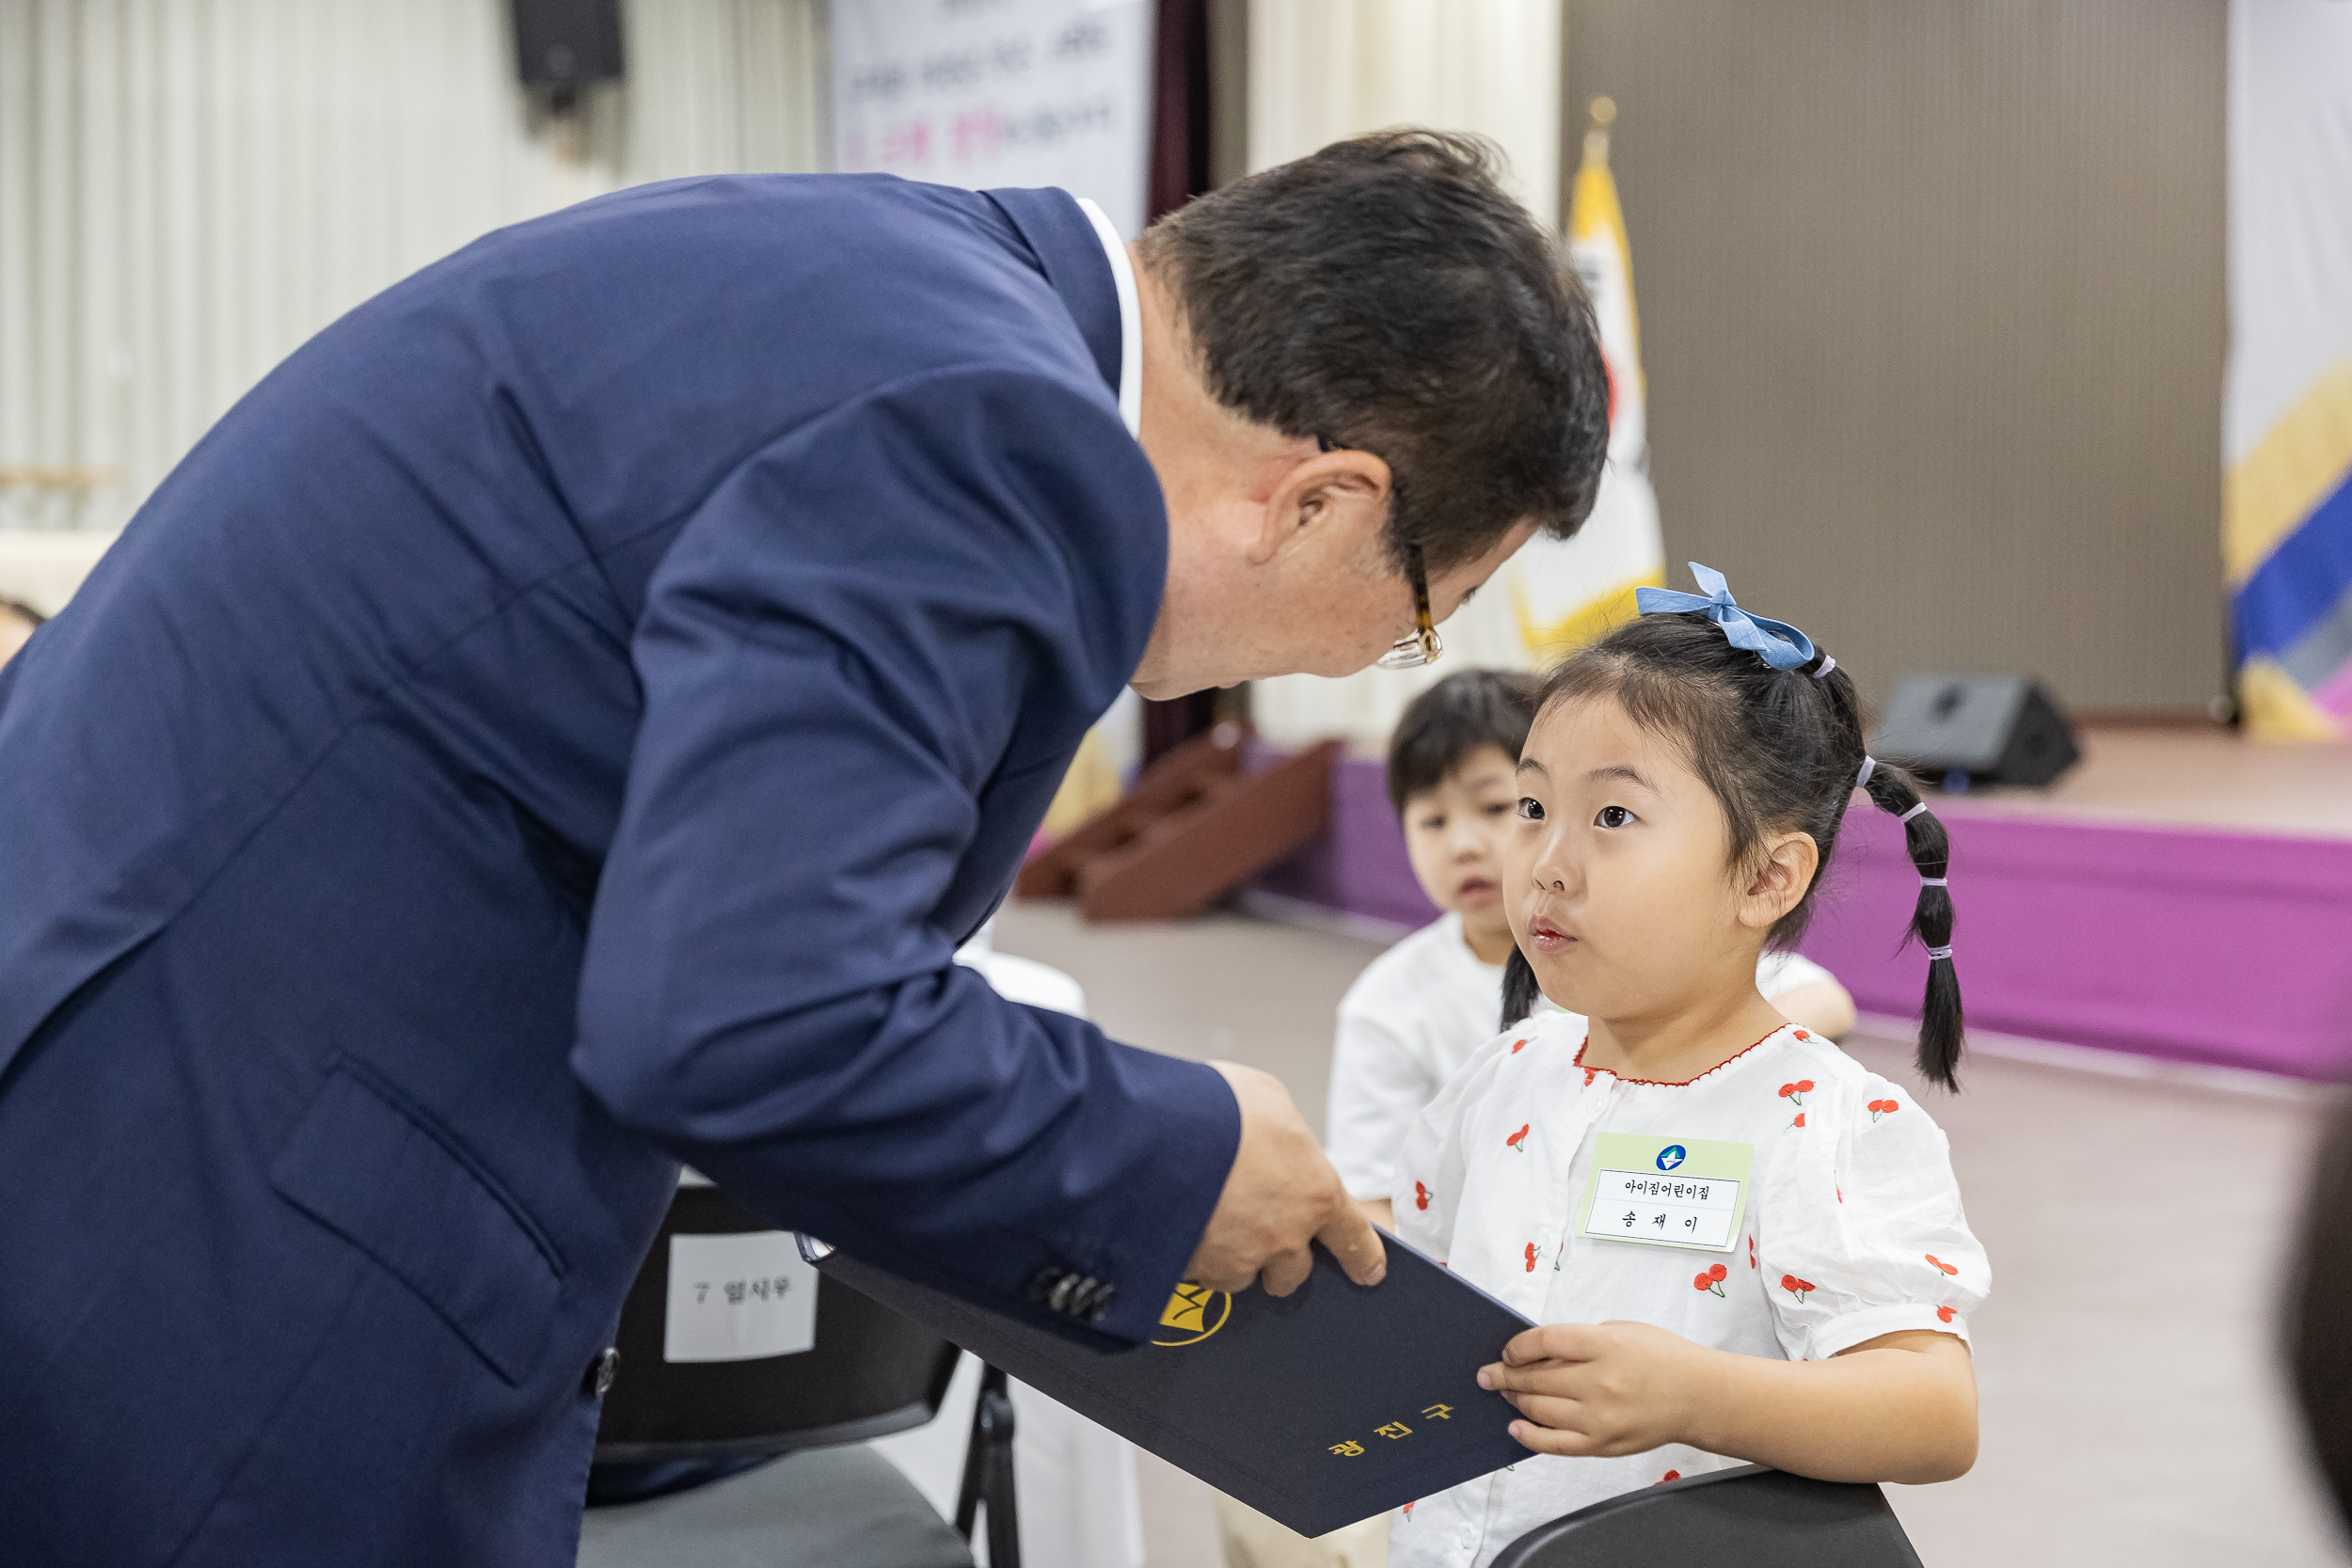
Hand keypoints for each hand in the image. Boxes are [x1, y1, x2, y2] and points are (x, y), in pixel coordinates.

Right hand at [1183, 1061, 1386, 1296]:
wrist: (1155, 1131)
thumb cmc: (1218, 1106)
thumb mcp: (1270, 1101)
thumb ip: (1285, 1138)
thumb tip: (1277, 1147)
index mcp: (1315, 1192)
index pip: (1353, 1238)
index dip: (1362, 1257)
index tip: (1370, 1273)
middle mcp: (1284, 1237)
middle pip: (1293, 1274)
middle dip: (1280, 1260)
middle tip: (1258, 1232)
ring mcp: (1238, 1259)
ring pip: (1242, 1278)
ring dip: (1233, 1259)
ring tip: (1209, 1222)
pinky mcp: (1195, 1271)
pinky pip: (1200, 1276)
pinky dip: (1195, 1259)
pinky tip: (1179, 1227)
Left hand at [1478, 1321, 1709, 1457]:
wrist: (1698, 1396)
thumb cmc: (1659, 1357)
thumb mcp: (1619, 1331)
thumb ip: (1578, 1342)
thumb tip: (1535, 1354)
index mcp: (1605, 1346)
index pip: (1544, 1342)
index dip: (1517, 1346)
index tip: (1508, 1350)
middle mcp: (1600, 1382)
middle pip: (1536, 1377)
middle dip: (1505, 1374)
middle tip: (1487, 1373)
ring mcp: (1600, 1418)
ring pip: (1539, 1409)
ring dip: (1514, 1399)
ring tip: (1503, 1391)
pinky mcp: (1602, 1445)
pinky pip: (1555, 1444)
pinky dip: (1529, 1435)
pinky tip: (1515, 1425)